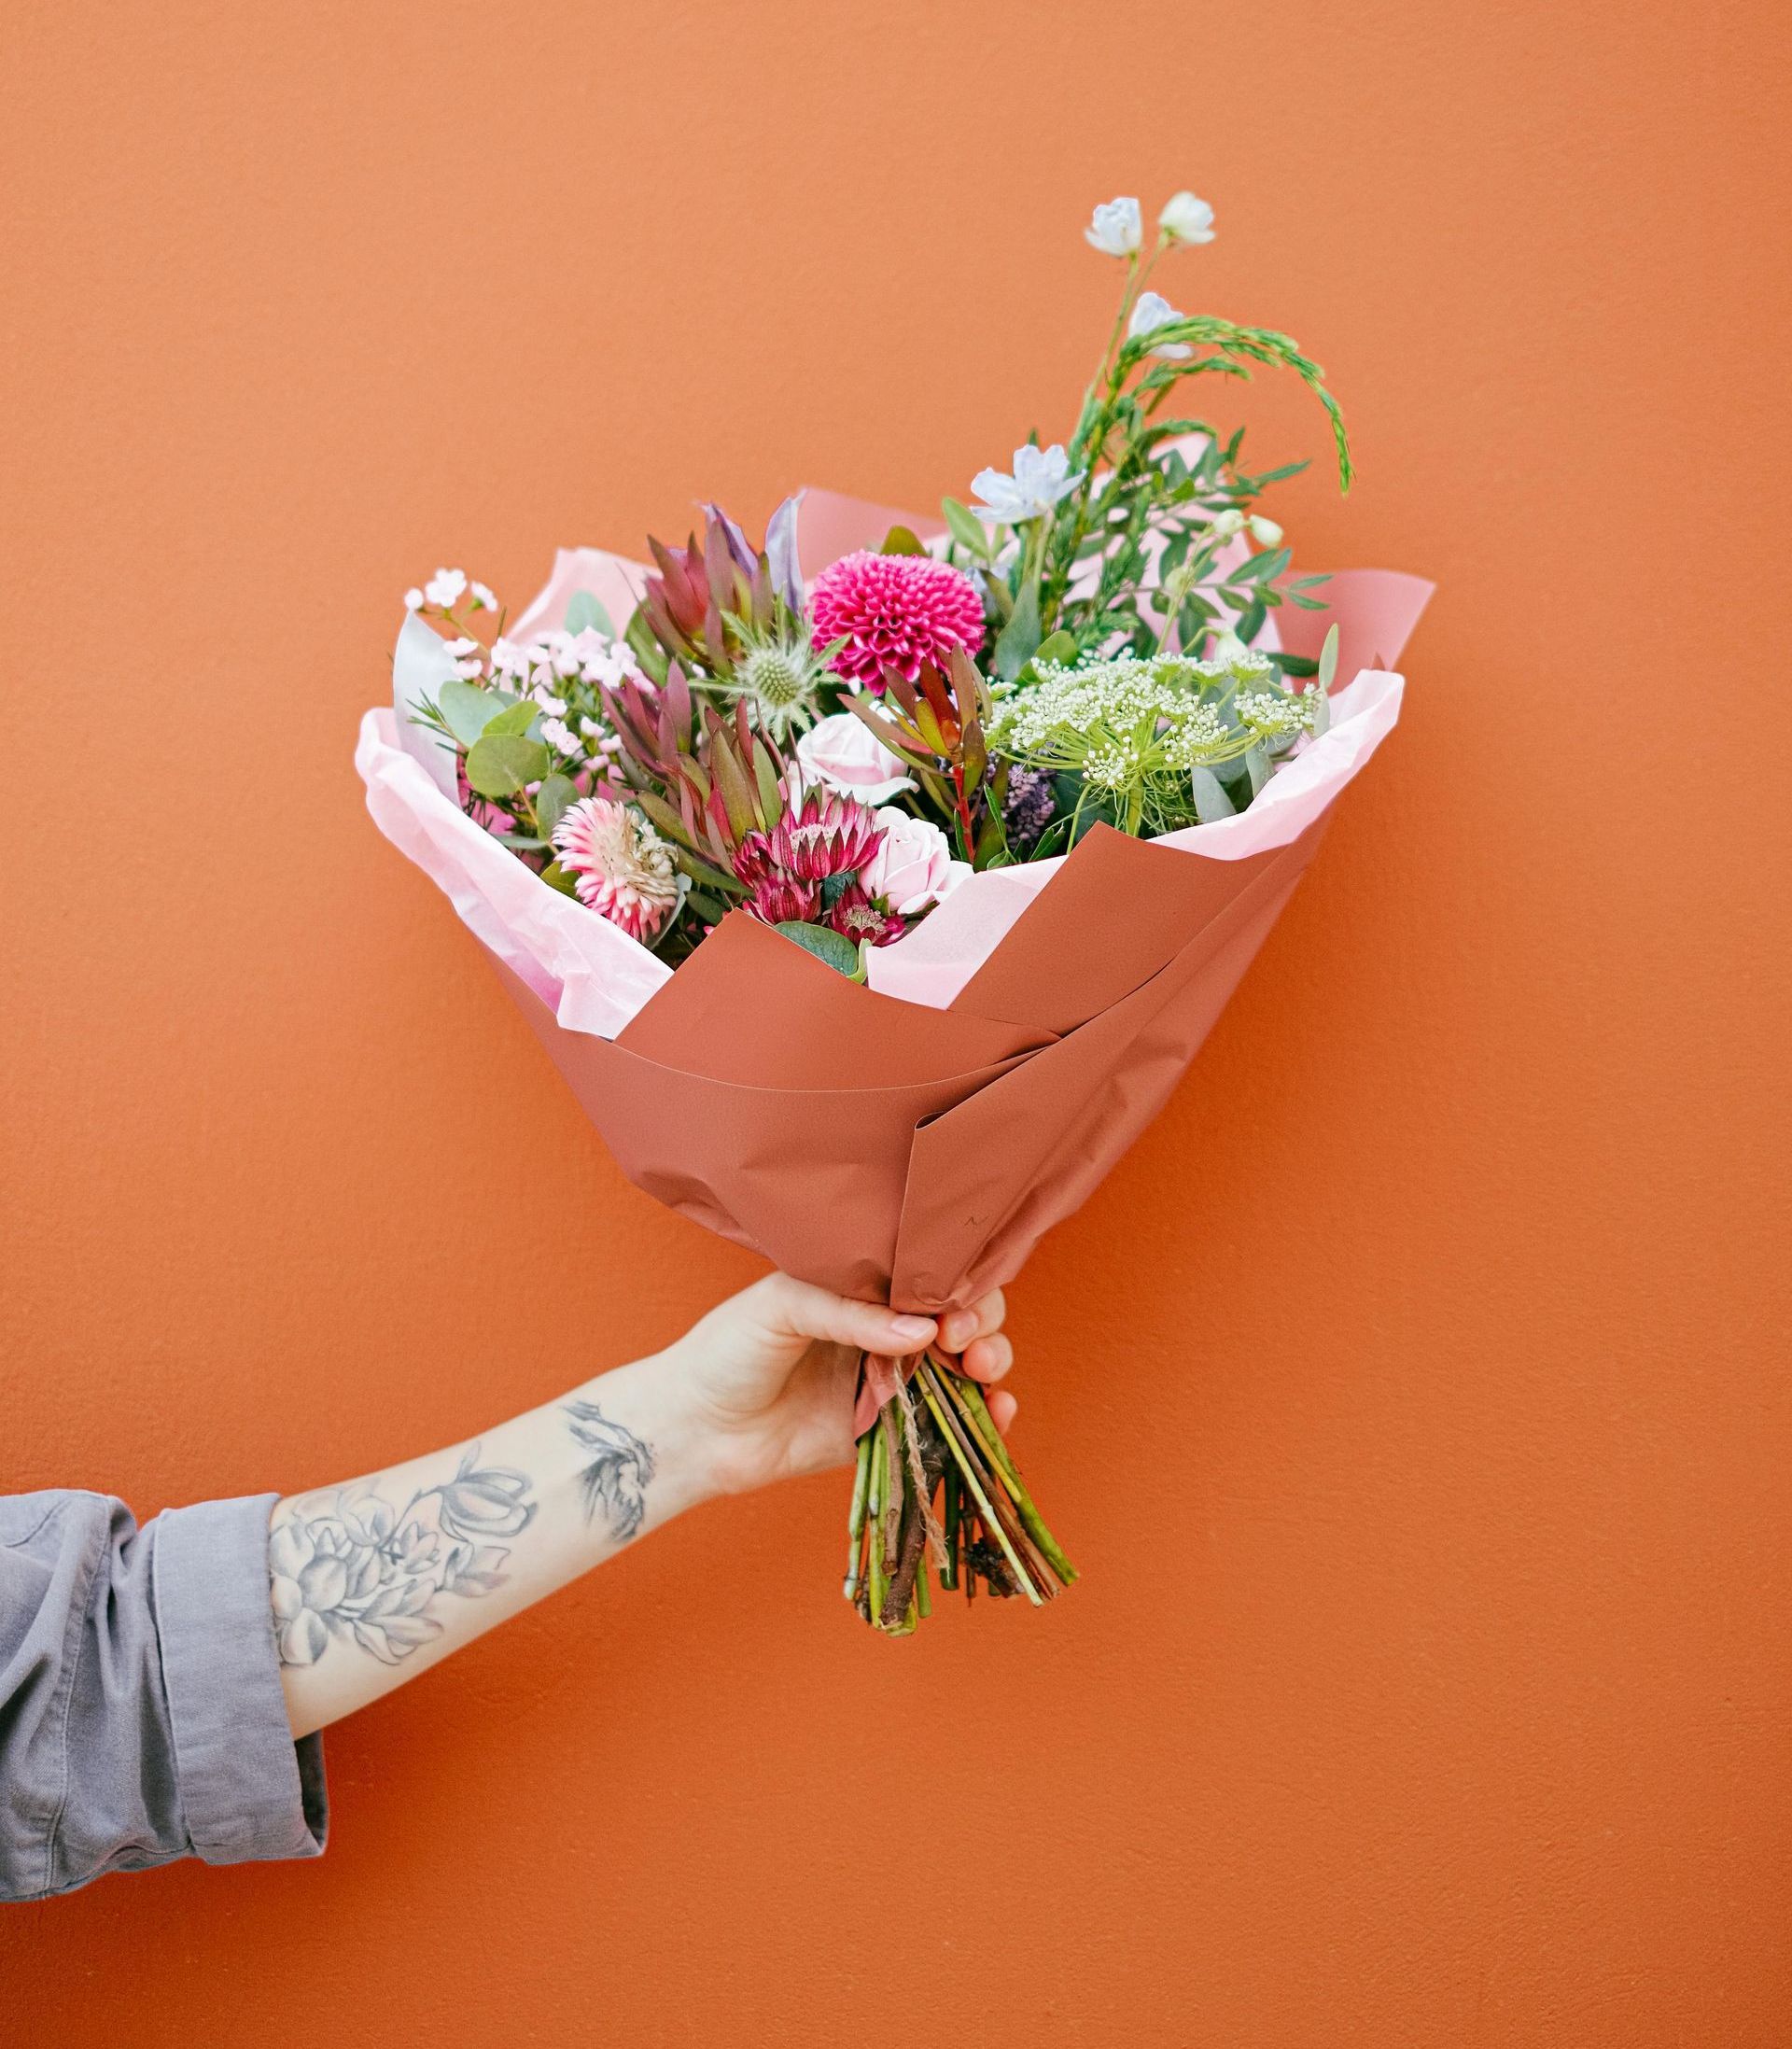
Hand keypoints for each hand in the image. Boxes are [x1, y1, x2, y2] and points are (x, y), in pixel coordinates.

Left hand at [656, 1273, 1015, 1496]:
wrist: (695, 1430)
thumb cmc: (727, 1351)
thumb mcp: (784, 1306)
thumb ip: (852, 1314)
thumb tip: (925, 1330)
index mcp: (861, 1288)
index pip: (929, 1274)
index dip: (955, 1285)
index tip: (952, 1308)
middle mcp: (884, 1330)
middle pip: (961, 1317)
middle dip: (981, 1324)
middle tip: (961, 1343)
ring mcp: (891, 1381)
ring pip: (965, 1368)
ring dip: (991, 1365)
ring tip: (981, 1374)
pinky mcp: (890, 1430)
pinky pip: (948, 1423)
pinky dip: (983, 1418)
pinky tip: (997, 1415)